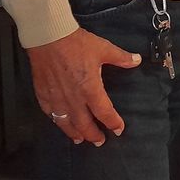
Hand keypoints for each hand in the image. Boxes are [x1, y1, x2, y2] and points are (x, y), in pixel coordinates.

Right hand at [26, 28, 141, 145]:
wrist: (49, 37)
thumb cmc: (76, 43)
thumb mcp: (103, 49)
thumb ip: (121, 58)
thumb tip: (137, 60)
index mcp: (90, 89)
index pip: (104, 112)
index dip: (112, 122)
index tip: (118, 129)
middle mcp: (73, 98)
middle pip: (84, 124)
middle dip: (93, 134)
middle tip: (99, 142)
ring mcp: (56, 98)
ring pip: (66, 123)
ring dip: (74, 133)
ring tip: (80, 140)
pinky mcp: (43, 94)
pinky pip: (50, 114)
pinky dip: (57, 122)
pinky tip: (60, 123)